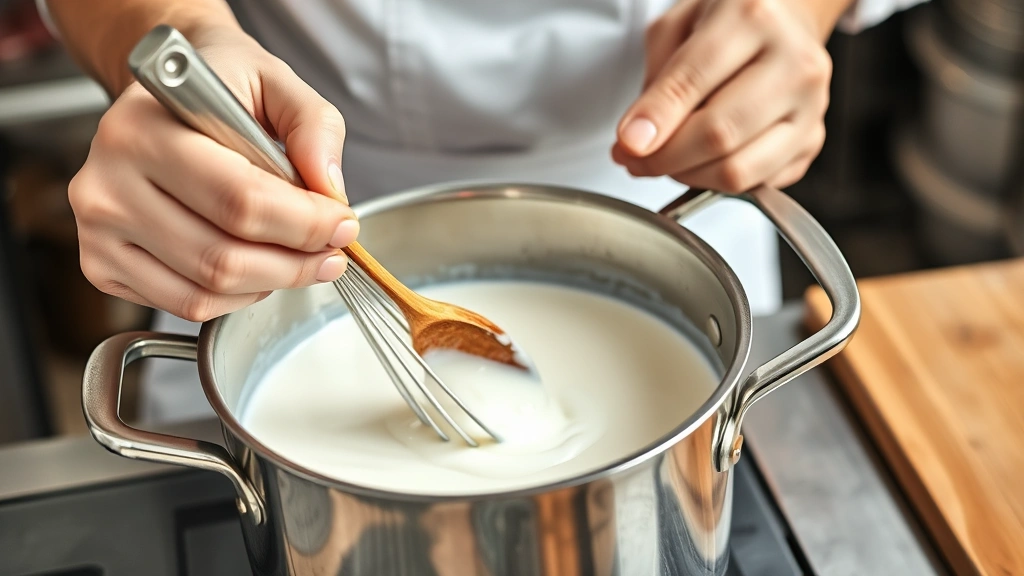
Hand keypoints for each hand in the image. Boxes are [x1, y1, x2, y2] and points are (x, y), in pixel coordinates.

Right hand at [69, 25, 356, 321]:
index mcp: (143, 128)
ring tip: (300, 258)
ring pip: (205, 290)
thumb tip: (329, 189)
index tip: (343, 224)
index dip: (304, 224)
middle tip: (332, 252)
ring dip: (271, 284)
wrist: (169, 89)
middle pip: (222, 257)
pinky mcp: (102, 264)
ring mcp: (97, 230)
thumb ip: (314, 127)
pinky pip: (186, 305)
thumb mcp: (277, 82)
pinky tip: (255, 266)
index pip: (239, 199)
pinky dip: (237, 298)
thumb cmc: (222, 87)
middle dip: (296, 263)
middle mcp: (107, 182)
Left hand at [612, 0, 840, 191]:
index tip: (627, 143)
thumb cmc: (730, 20)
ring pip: (738, 171)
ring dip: (688, 176)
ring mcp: (810, 106)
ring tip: (667, 159)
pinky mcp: (812, 140)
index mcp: (754, 19)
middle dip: (664, 158)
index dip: (654, 121)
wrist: (786, 19)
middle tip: (635, 158)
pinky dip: (718, 183)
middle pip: (719, 136)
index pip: (694, 83)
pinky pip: (756, 184)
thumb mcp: (678, 26)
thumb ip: (656, 81)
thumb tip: (639, 140)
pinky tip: (702, 160)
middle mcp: (793, 63)